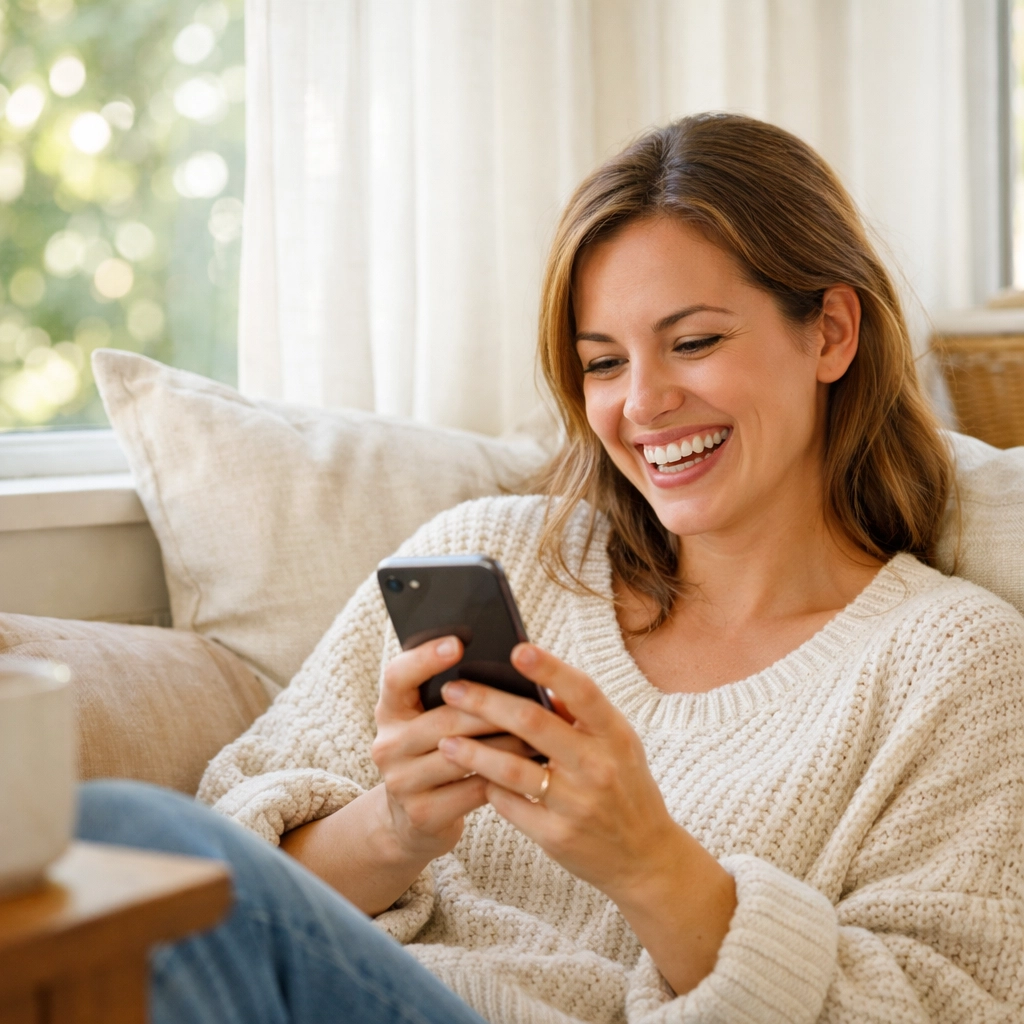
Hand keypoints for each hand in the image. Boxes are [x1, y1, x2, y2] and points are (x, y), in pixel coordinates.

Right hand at [371, 636, 511, 864]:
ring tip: (539, 735)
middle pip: (443, 719)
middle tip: (530, 699)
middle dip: (491, 710)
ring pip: (462, 755)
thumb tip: (506, 666)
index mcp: (390, 711)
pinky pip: (472, 790)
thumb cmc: (437, 753)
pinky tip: (529, 770)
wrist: (413, 820)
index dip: (425, 658)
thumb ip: (454, 696)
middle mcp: (387, 744)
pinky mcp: (422, 814)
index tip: (458, 643)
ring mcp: (401, 782)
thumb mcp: (431, 721)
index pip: (398, 676)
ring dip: (505, 745)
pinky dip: (503, 778)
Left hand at [437, 642, 735, 993]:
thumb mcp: (618, 745)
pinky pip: (510, 805)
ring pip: (513, 769)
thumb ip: (580, 714)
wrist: (645, 857)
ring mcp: (577, 804)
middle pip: (533, 724)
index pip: (582, 692)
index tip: (516, 649)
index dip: (550, 668)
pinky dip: (489, 788)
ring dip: (473, 752)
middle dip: (486, 703)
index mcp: (615, 735)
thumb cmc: (624, 786)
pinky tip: (472, 777)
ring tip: (445, 740)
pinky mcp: (557, 836)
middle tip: (452, 690)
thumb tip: (534, 682)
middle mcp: (598, 766)